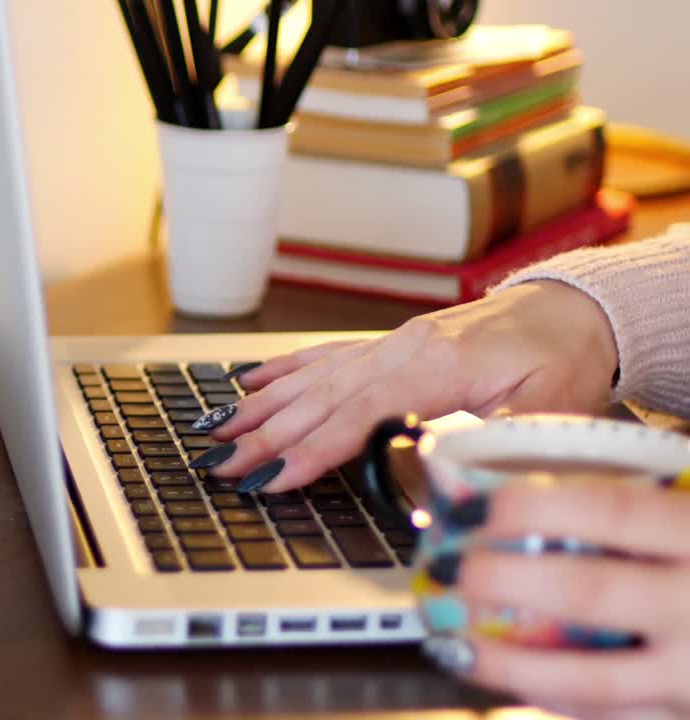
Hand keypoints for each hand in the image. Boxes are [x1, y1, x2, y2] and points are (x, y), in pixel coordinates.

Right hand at [198, 281, 618, 491]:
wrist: (571, 309)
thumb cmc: (564, 356)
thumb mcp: (551, 408)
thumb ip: (496, 442)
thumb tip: (446, 477)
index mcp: (438, 365)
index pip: (360, 414)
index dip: (313, 449)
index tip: (274, 476)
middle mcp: (402, 349)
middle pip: (321, 399)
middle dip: (267, 436)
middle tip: (223, 466)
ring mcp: (389, 344)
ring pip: (312, 378)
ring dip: (261, 408)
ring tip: (217, 432)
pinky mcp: (387, 345)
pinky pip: (324, 357)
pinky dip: (283, 372)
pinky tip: (250, 383)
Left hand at [441, 478, 689, 710]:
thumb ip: (641, 504)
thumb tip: (529, 484)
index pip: (609, 510)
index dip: (529, 507)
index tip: (468, 507)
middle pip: (588, 590)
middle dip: (502, 580)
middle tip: (447, 569)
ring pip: (590, 679)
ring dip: (508, 663)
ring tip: (451, 644)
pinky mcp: (686, 717)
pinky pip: (610, 716)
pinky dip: (551, 698)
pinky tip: (509, 678)